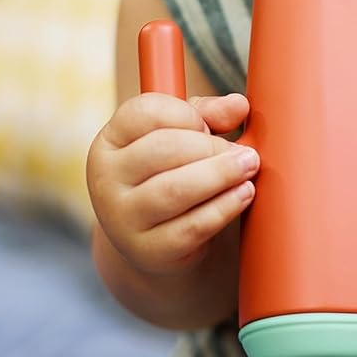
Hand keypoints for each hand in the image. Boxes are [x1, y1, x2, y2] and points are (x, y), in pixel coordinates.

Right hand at [86, 91, 257, 276]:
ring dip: (222, 175)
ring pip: (176, 189)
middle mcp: (106, 179)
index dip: (187, 115)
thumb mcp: (182, 138)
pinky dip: (225, 207)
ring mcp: (122, 218)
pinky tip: (244, 194)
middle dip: (212, 147)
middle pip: (164, 148)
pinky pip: (192, 226)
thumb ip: (208, 114)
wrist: (157, 241)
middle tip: (243, 152)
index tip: (208, 127)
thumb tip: (238, 105)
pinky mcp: (149, 250)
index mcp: (110, 141)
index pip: (145, 112)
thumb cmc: (170, 176)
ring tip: (250, 167)